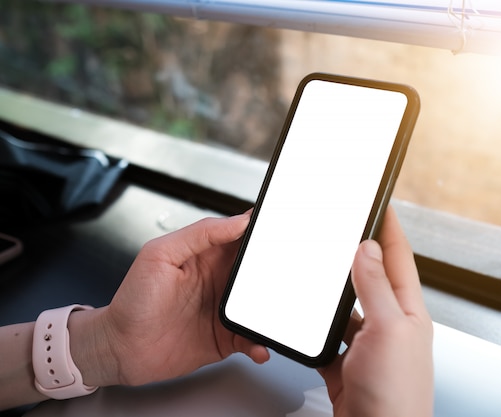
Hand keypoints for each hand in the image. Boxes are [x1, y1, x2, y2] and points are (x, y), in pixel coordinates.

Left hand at [73, 212, 269, 386]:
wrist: (120, 349)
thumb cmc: (133, 299)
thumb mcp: (160, 255)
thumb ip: (199, 234)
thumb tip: (237, 221)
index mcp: (207, 255)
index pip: (242, 236)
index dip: (262, 230)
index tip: (281, 228)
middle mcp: (220, 280)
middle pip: (259, 269)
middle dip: (276, 269)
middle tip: (289, 272)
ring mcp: (225, 309)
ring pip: (260, 305)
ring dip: (271, 309)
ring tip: (276, 313)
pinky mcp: (225, 338)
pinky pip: (251, 338)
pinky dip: (260, 342)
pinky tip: (259, 345)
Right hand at [319, 207, 433, 416]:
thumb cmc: (395, 397)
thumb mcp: (387, 330)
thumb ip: (376, 288)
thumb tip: (368, 249)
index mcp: (408, 311)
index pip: (398, 257)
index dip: (389, 227)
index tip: (380, 202)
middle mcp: (391, 325)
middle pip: (372, 278)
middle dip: (358, 254)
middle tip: (344, 230)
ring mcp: (369, 345)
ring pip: (348, 307)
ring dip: (335, 291)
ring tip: (322, 271)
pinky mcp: (348, 364)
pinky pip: (330, 336)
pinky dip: (318, 327)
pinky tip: (309, 320)